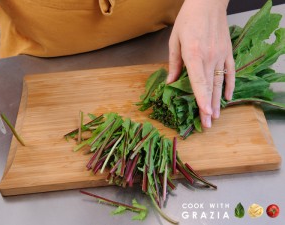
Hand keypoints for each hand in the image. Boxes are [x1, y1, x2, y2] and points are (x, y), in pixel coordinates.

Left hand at [167, 0, 234, 127]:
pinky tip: (227, 98)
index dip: (201, 98)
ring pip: (220, 83)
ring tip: (216, 116)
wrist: (208, 4)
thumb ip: (174, 63)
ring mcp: (220, 56)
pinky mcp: (227, 52)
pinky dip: (229, 85)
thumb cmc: (188, 20)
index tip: (204, 112)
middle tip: (208, 124)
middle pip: (209, 87)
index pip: (198, 81)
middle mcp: (208, 57)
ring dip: (218, 101)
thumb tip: (170, 83)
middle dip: (208, 107)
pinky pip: (230, 72)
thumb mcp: (175, 40)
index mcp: (193, 54)